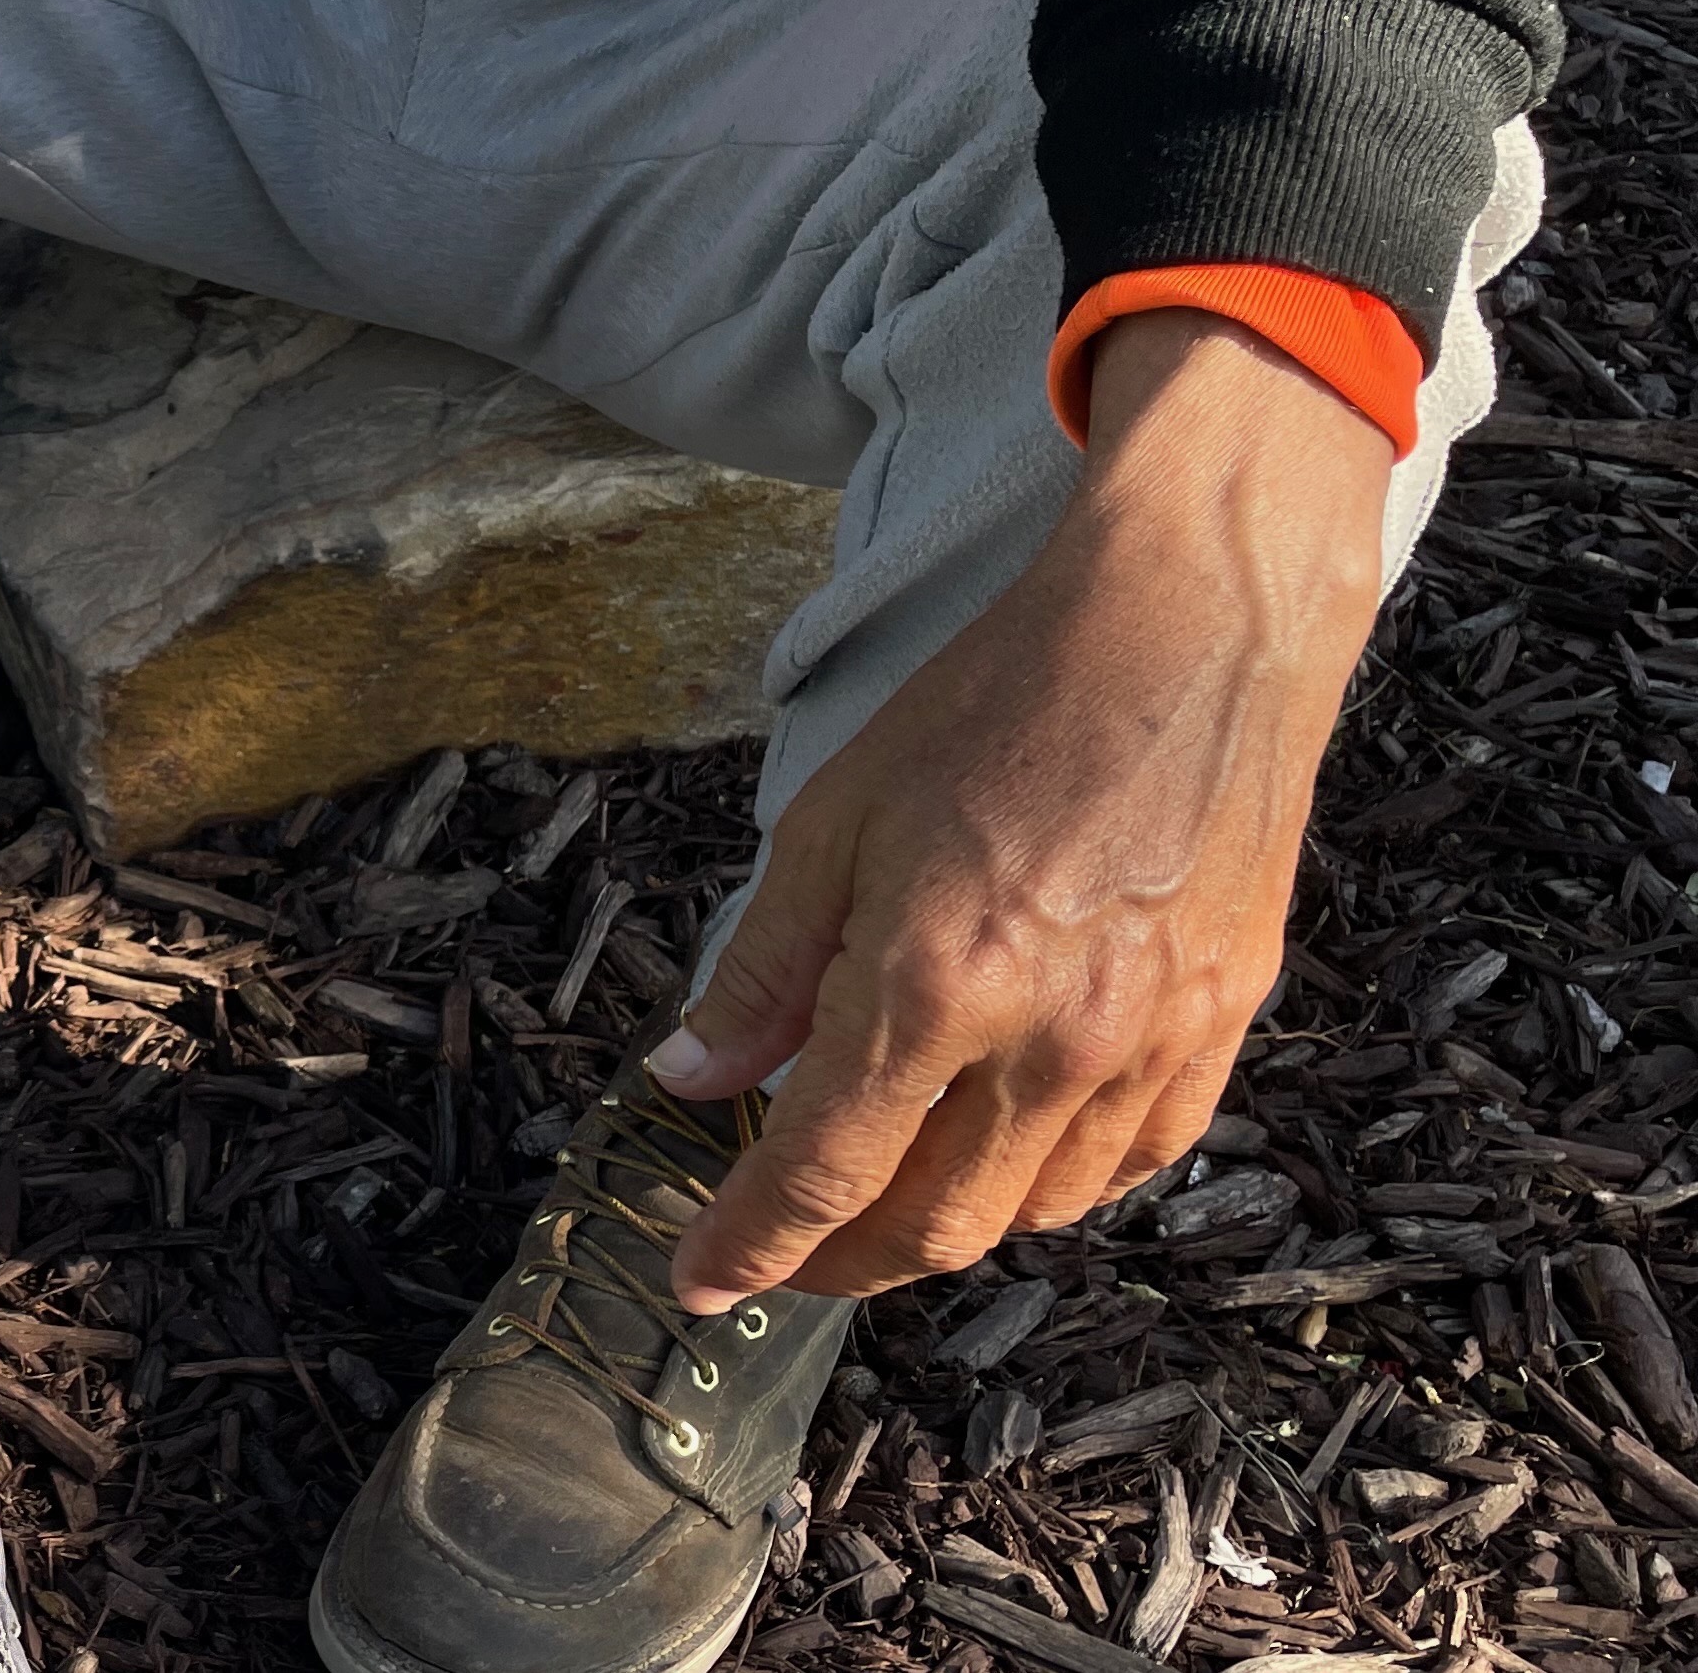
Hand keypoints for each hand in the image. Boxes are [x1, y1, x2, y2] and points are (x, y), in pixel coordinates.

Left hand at [654, 310, 1392, 1309]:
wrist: (1185, 631)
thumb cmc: (997, 704)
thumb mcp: (833, 820)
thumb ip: (766, 969)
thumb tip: (693, 1078)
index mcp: (936, 982)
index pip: (822, 1170)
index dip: (752, 1243)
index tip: (700, 1281)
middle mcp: (1052, 1039)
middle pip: (930, 1222)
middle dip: (837, 1263)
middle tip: (777, 1261)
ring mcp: (1151, 1043)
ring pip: (1032, 1212)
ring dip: (940, 1233)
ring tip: (875, 1211)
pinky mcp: (1220, 1027)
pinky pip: (1132, 1164)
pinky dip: (1053, 1192)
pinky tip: (1002, 1166)